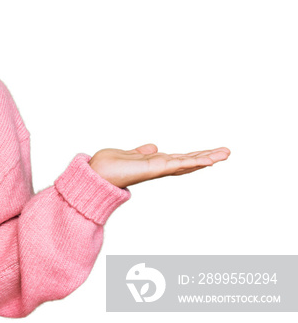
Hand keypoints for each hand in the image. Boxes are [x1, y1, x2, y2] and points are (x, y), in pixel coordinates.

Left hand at [88, 144, 229, 187]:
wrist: (95, 175)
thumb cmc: (106, 167)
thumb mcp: (128, 155)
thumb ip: (141, 152)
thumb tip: (153, 147)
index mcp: (153, 164)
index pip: (179, 159)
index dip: (195, 156)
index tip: (210, 152)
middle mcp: (158, 168)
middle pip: (188, 162)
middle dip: (207, 157)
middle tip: (227, 152)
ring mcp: (158, 169)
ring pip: (187, 163)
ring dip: (207, 158)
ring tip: (225, 153)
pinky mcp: (154, 169)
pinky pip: (177, 164)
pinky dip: (193, 162)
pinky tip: (207, 160)